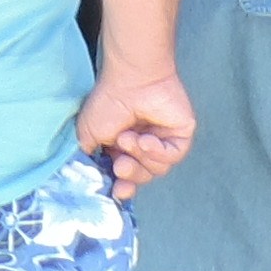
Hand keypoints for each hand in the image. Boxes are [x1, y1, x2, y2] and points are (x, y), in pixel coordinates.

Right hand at [77, 54, 193, 194]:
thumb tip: (93, 176)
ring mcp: (164, 139)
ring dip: (140, 156)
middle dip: (132, 173)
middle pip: (144, 175)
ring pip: (158, 168)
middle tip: (121, 165)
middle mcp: (144, 143)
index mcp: (124, 146)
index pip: (128, 175)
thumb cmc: (108, 101)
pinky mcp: (181, 134)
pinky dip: (158, 152)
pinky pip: (173, 155)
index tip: (118, 191)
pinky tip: (146, 139)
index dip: (124, 187)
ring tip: (128, 138)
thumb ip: (90, 158)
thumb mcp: (88, 133)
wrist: (130, 80)